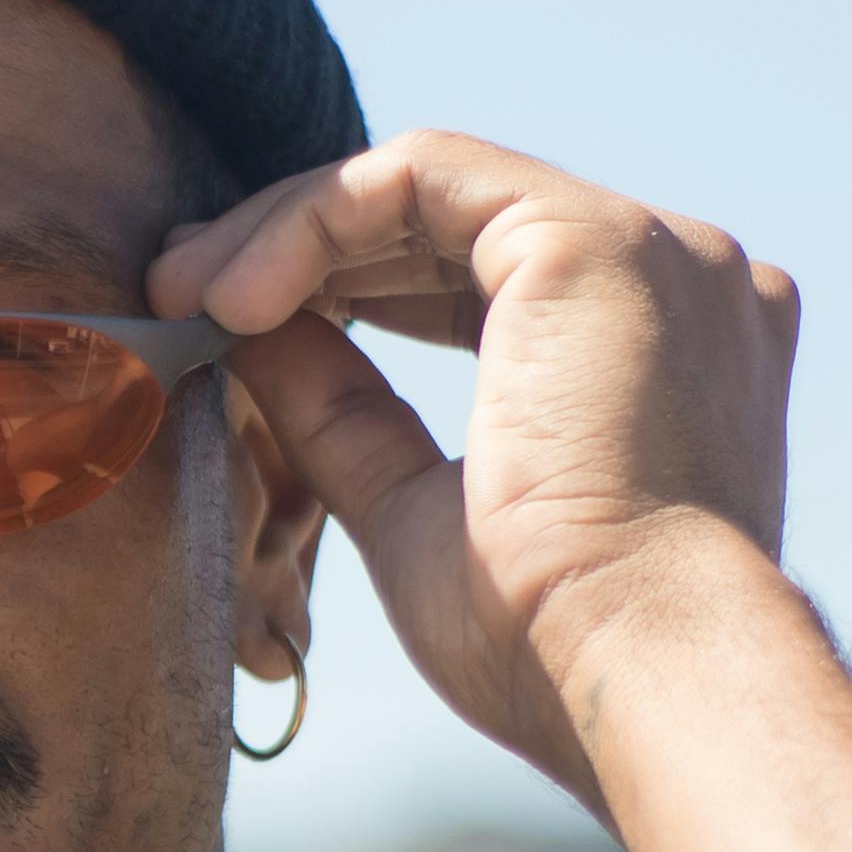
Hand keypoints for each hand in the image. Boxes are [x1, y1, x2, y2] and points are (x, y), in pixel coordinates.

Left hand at [149, 133, 799, 809]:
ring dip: (287, 232)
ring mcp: (648, 249)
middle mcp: (674, 281)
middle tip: (177, 291)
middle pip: (450, 221)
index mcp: (660, 351)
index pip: (477, 279)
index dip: (344, 286)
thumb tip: (245, 332)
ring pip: (427, 184)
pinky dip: (312, 221)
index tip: (222, 324)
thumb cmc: (543, 642)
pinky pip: (418, 175)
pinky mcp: (593, 237)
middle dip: (299, 248)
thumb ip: (342, 409)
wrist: (633, 676)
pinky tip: (234, 298)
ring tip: (184, 295)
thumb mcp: (411, 506)